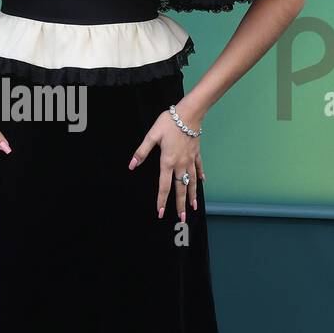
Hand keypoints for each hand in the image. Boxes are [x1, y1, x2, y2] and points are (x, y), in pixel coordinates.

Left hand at [128, 105, 204, 220]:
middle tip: (182, 219)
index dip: (161, 201)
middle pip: (180, 188)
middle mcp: (180, 164)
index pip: (164, 186)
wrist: (189, 113)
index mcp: (168, 162)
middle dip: (180, 205)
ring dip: (192, 195)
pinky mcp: (196, 153)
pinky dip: (200, 176)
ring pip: (192, 181)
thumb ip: (142, 151)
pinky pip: (199, 168)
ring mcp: (190, 159)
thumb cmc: (169, 123)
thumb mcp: (152, 135)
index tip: (160, 213)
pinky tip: (202, 182)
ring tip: (193, 207)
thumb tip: (132, 165)